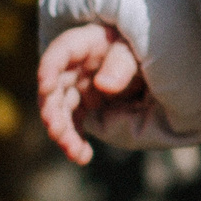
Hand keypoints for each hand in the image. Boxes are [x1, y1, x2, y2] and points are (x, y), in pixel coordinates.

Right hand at [36, 23, 146, 164]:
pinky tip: (82, 156)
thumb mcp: (137, 51)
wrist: (155, 65)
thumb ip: (122, 64)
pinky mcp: (85, 104)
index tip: (45, 87)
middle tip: (57, 133)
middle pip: (56, 87)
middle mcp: (76, 66)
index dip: (50, 67)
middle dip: (54, 112)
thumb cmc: (143, 50)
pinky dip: (75, 140)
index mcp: (87, 43)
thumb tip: (103, 86)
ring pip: (62, 110)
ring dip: (64, 133)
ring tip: (74, 153)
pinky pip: (74, 123)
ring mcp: (79, 86)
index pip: (62, 50)